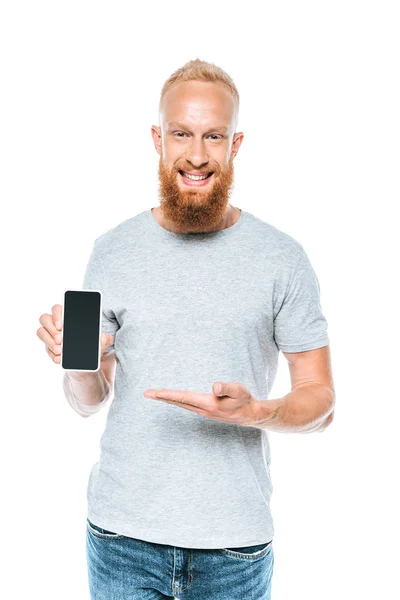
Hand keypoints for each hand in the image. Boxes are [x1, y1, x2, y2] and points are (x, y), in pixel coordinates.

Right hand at [37, 303, 113, 365]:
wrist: (87, 363)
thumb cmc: (92, 346)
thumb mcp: (100, 344)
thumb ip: (103, 340)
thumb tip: (105, 337)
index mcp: (69, 317)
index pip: (58, 309)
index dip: (57, 315)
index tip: (61, 326)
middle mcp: (56, 324)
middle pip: (45, 318)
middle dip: (51, 329)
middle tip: (61, 340)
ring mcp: (50, 335)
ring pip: (41, 331)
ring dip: (48, 341)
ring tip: (60, 351)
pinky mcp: (49, 347)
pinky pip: (45, 348)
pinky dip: (51, 354)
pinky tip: (59, 359)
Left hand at [143, 381, 258, 425]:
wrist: (250, 414)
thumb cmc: (244, 400)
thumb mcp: (238, 390)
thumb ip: (227, 387)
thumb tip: (214, 386)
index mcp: (208, 404)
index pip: (184, 397)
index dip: (168, 394)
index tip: (155, 393)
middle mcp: (203, 410)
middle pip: (178, 402)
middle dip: (162, 398)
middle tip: (146, 393)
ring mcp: (203, 412)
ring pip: (181, 405)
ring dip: (168, 400)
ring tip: (156, 395)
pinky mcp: (205, 411)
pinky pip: (186, 406)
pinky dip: (177, 401)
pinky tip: (174, 400)